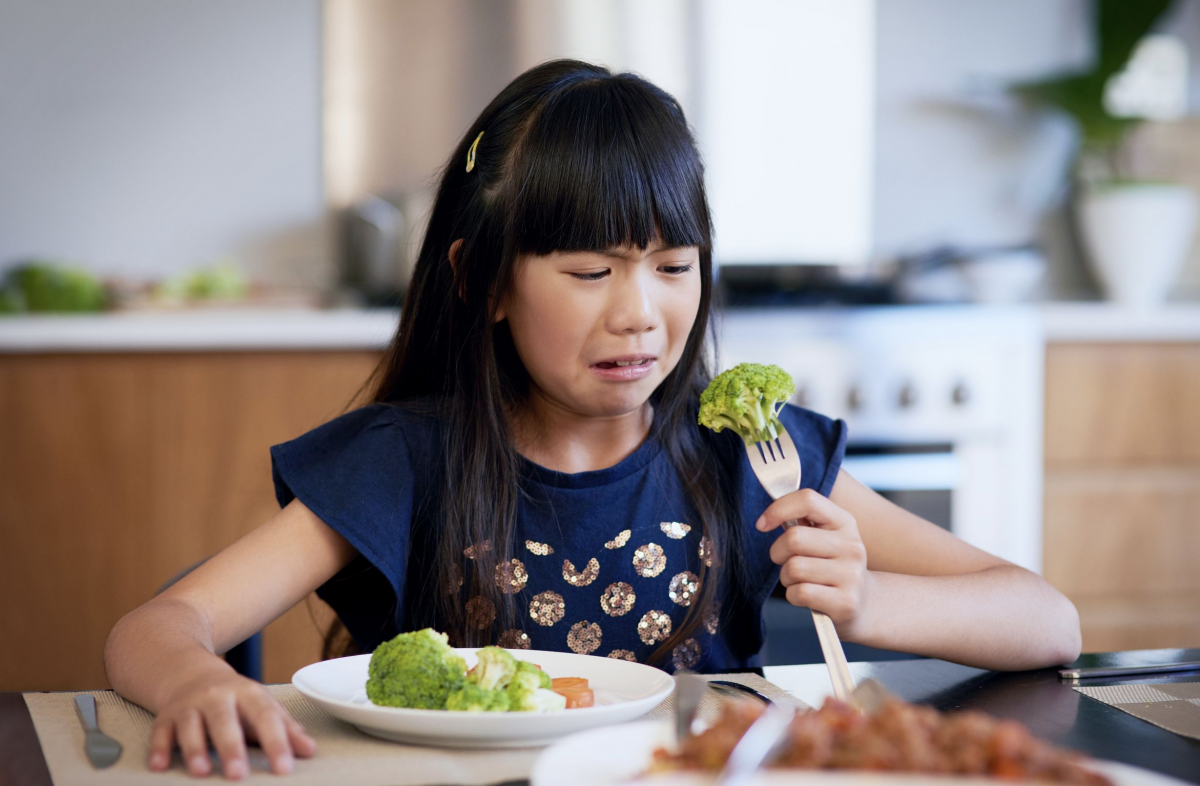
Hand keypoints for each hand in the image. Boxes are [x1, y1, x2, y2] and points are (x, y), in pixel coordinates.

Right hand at [148, 668, 315, 779]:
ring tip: (201, 772)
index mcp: (247, 693)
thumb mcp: (261, 705)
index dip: (276, 742)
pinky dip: (158, 749)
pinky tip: (159, 766)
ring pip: (191, 726)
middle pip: (225, 721)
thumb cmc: (234, 697)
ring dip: (194, 749)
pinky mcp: (165, 717)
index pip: (265, 717)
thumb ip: (285, 728)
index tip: (284, 768)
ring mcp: (189, 705)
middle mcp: (217, 697)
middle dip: (231, 747)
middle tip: (238, 774)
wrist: (189, 672)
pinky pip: (160, 732)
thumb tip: (310, 750)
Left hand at [756, 488, 873, 638]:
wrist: (865, 603)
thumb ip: (801, 521)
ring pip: (793, 568)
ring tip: (801, 580)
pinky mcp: (845, 602)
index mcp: (844, 522)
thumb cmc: (832, 565)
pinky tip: (807, 595)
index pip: (807, 500)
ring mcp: (851, 575)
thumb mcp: (825, 537)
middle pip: (794, 538)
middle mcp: (852, 546)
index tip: (762, 524)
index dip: (778, 509)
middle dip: (778, 553)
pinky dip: (793, 596)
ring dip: (786, 577)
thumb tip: (769, 517)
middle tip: (788, 561)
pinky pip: (799, 593)